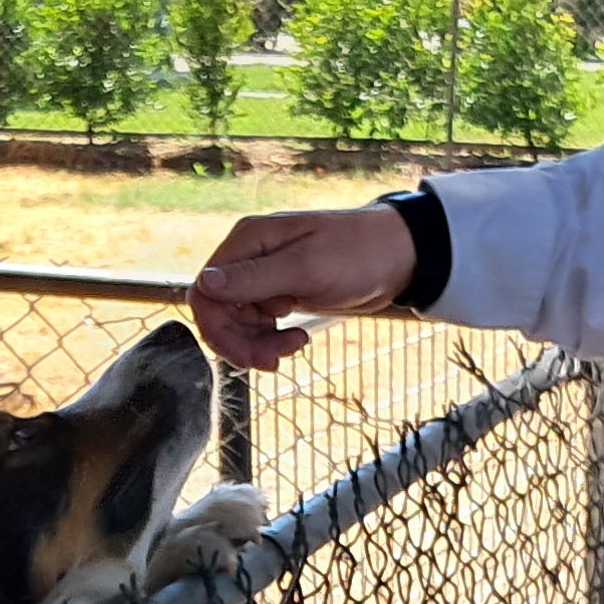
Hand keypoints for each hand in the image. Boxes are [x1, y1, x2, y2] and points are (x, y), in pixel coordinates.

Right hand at [190, 203, 416, 369]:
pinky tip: (297, 342)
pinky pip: (259, 325)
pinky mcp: (281, 294)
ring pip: (239, 323)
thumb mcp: (306, 268)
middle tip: (271, 362)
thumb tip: (205, 285)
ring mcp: (265, 277)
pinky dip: (271, 340)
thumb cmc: (358, 253)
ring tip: (293, 349)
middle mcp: (250, 258)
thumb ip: (254, 278)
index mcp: (248, 242)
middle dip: (239, 342)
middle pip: (219, 311)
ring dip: (258, 344)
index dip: (216, 327)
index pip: (205, 290)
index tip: (243, 354)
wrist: (399, 258)